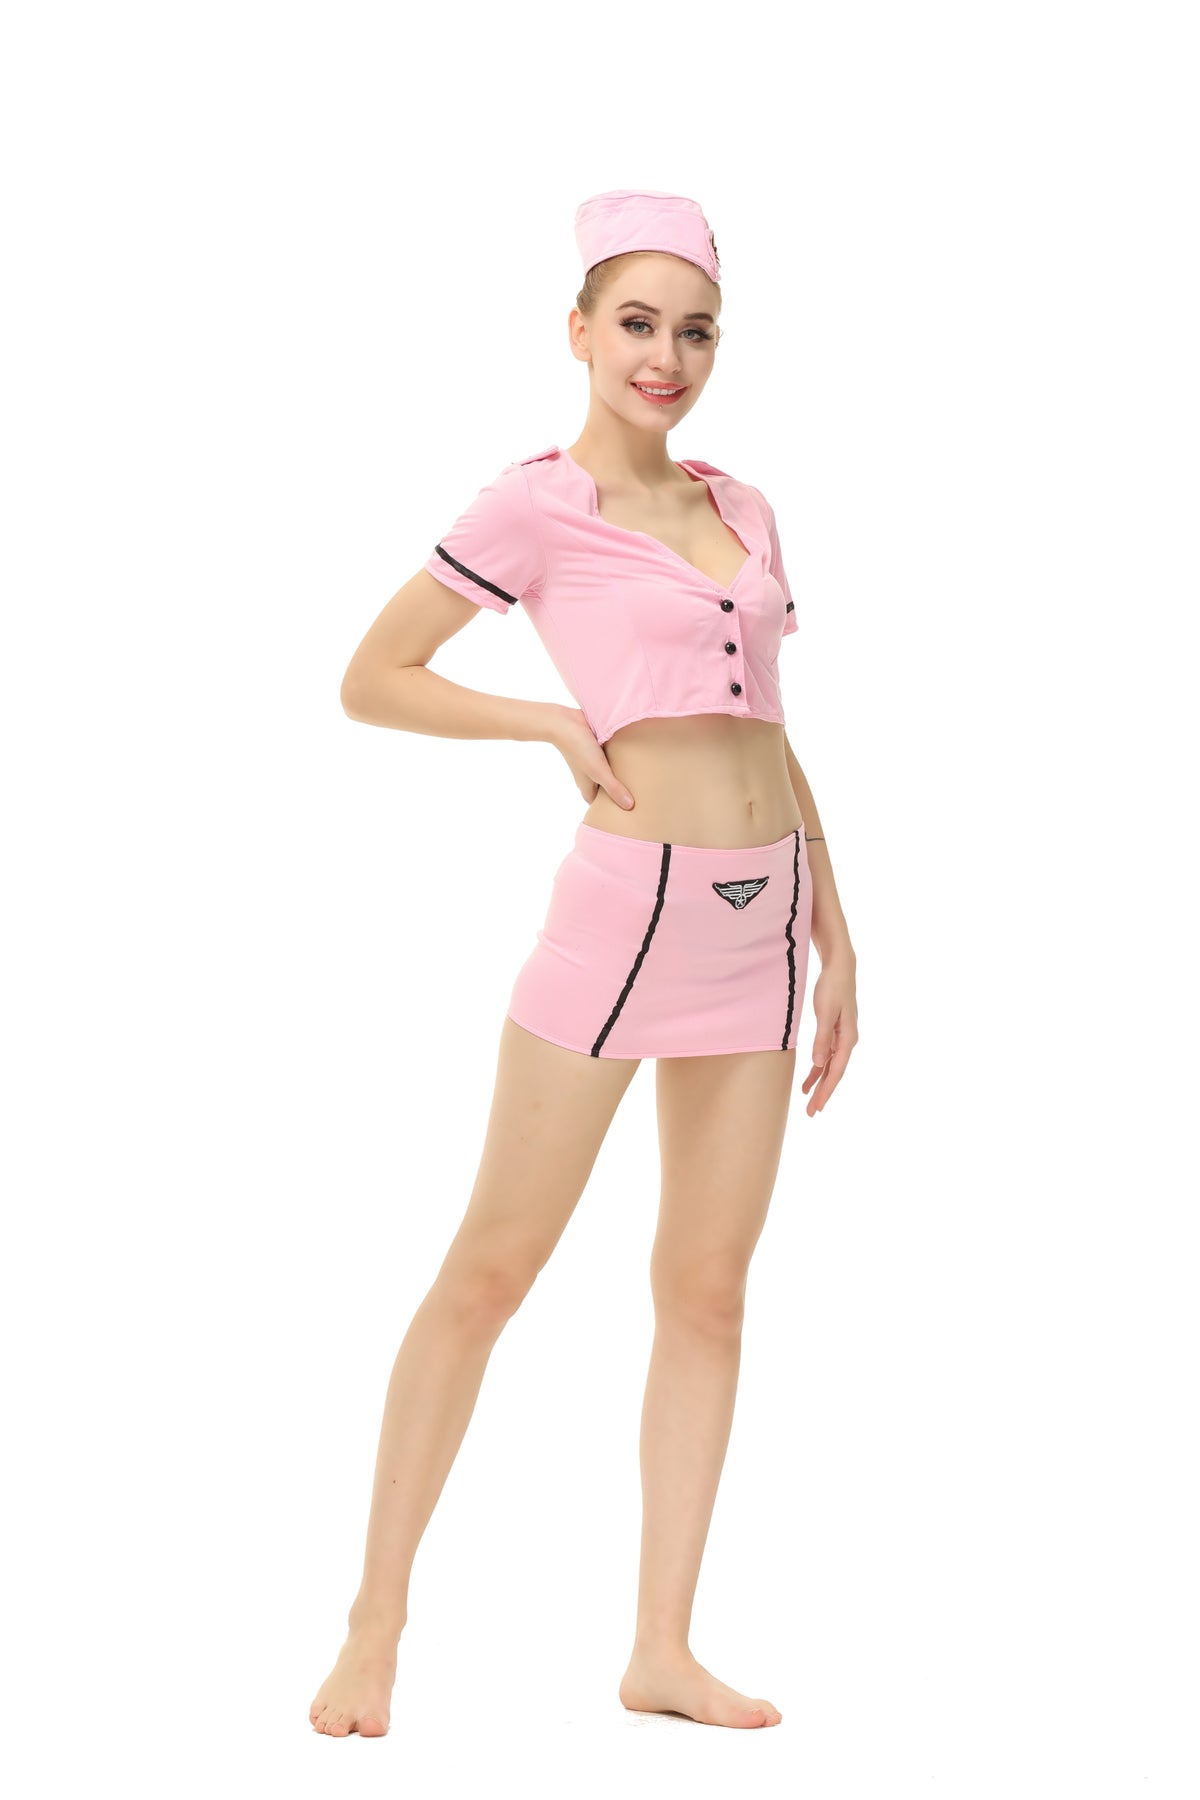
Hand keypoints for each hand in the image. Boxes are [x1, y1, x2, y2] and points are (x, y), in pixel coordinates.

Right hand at [550, 707, 634, 810]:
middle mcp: (591, 777)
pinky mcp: (599, 749)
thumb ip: (614, 788)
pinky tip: (637, 759)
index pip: (602, 806)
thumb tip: (630, 807)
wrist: (566, 721)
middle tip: (644, 797)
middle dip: (622, 792)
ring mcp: (595, 763)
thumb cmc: (579, 749)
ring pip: (611, 773)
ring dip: (623, 775)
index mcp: (588, 787)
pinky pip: (613, 758)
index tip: (630, 815)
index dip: (613, 811)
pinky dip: (621, 759)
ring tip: (645, 780)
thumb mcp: (598, 771)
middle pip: (608, 790)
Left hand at [801, 954, 857, 1114]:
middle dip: (823, 1093)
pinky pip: (826, 1056)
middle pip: (834, 1073)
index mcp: (848, 1038)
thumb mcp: (825, 1012)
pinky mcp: (834, 1033)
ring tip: (808, 1101)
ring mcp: (842, 1038)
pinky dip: (818, 1068)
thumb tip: (819, 1063)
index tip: (817, 1106)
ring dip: (819, 1083)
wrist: (839, 969)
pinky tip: (809, 1078)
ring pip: (830, 1067)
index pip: (836, 1071)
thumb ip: (821, 1038)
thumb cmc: (832, 988)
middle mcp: (848, 1041)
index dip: (826, 1090)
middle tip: (811, 1113)